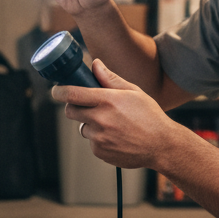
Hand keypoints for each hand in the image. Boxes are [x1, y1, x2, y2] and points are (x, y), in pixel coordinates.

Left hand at [53, 60, 179, 168]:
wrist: (161, 145)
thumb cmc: (150, 117)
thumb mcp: (134, 92)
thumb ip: (111, 79)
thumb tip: (95, 65)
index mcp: (108, 100)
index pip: (72, 93)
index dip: (60, 91)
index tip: (56, 91)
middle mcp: (100, 119)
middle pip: (70, 111)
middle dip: (74, 107)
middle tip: (87, 106)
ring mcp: (99, 138)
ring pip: (83, 127)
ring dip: (91, 124)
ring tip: (113, 125)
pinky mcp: (100, 152)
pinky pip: (92, 142)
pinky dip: (99, 139)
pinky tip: (116, 137)